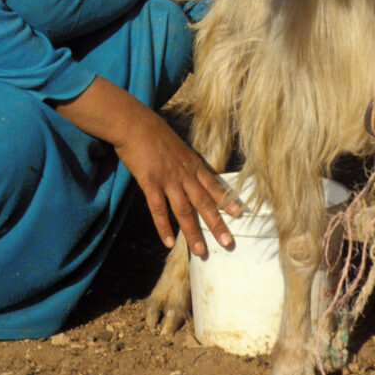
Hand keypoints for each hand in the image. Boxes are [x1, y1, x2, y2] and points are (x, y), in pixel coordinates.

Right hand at [54, 76, 240, 255]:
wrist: (134, 122)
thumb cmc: (153, 131)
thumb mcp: (177, 145)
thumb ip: (184, 161)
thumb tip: (190, 172)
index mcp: (192, 163)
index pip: (214, 185)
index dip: (227, 200)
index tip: (240, 214)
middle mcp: (184, 173)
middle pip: (204, 202)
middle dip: (217, 223)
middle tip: (228, 242)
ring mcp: (168, 179)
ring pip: (184, 210)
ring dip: (193, 232)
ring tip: (201, 252)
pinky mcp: (150, 182)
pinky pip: (158, 209)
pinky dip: (164, 227)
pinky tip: (168, 242)